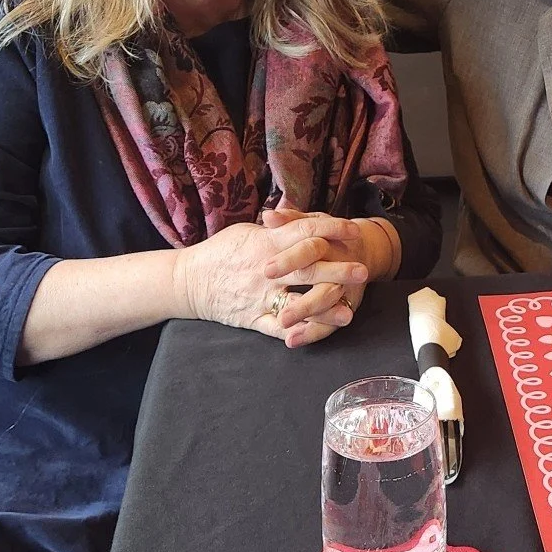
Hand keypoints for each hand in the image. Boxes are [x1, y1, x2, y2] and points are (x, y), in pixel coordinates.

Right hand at [172, 217, 370, 347]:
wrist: (188, 281)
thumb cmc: (221, 252)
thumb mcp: (249, 232)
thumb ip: (279, 227)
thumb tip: (306, 216)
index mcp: (266, 242)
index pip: (306, 231)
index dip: (333, 229)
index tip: (354, 230)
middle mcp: (266, 270)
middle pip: (309, 268)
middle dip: (339, 270)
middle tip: (363, 271)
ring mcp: (260, 296)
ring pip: (298, 302)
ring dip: (325, 308)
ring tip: (348, 311)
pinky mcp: (253, 318)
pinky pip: (278, 328)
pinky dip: (299, 332)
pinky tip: (318, 334)